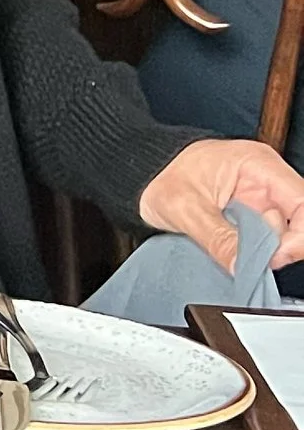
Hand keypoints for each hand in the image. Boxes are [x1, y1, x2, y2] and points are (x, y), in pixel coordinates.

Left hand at [138, 138, 303, 273]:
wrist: (142, 174)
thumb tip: (242, 265)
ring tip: (230, 249)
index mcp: (258, 164)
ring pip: (282, 235)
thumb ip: (216, 237)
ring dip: (262, 251)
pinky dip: (253, 252)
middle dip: (276, 246)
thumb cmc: (159, 175)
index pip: (303, 202)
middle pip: (298, 222)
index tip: (273, 256)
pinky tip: (233, 252)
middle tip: (245, 258)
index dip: (298, 235)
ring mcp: (260, 199)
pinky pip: (265, 240)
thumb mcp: (184, 208)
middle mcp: (267, 180)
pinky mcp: (251, 216)